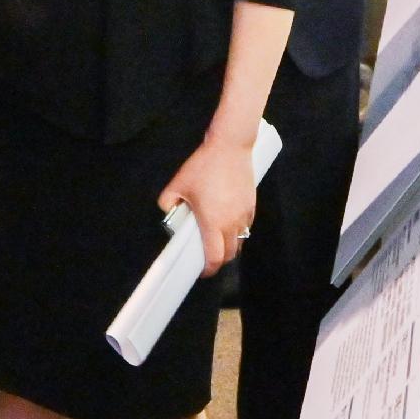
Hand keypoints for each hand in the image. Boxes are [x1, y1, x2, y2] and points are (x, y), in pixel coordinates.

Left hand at [159, 130, 259, 275]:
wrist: (230, 147)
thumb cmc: (203, 166)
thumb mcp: (177, 184)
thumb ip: (167, 202)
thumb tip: (169, 213)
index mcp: (212, 222)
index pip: (214, 257)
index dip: (208, 269)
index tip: (201, 271)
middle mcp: (231, 223)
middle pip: (229, 254)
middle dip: (218, 260)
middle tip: (206, 256)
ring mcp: (244, 216)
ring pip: (240, 242)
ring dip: (229, 247)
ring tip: (217, 241)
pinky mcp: (252, 206)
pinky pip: (246, 228)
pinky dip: (237, 233)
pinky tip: (227, 224)